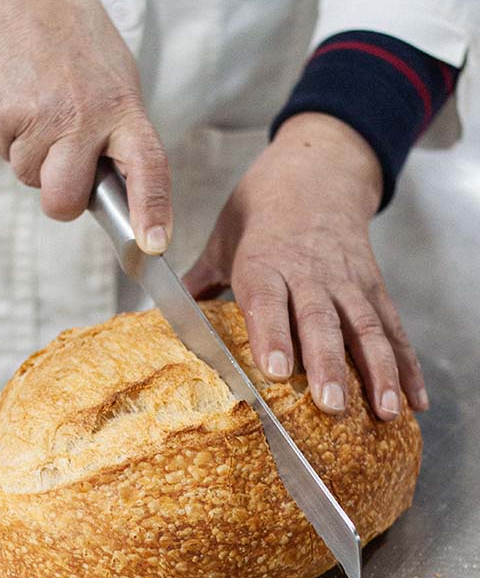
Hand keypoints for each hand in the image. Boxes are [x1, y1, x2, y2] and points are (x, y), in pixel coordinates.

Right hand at [0, 0, 170, 253]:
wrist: (25, 2)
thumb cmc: (82, 59)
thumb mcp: (118, 90)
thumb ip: (120, 144)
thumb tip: (120, 206)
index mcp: (125, 112)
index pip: (148, 169)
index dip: (151, 211)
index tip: (153, 244)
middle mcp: (84, 117)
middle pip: (64, 199)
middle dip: (59, 198)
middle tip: (61, 167)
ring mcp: (38, 116)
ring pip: (30, 178)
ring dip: (35, 157)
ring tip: (44, 112)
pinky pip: (5, 155)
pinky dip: (12, 138)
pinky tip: (22, 104)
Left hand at [184, 113, 428, 420]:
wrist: (318, 167)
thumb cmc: (264, 204)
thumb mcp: (225, 235)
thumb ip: (201, 280)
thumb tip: (162, 317)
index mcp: (265, 259)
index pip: (268, 299)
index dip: (273, 334)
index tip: (276, 370)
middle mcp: (309, 271)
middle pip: (322, 319)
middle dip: (328, 363)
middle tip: (330, 404)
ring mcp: (347, 279)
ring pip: (365, 326)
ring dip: (377, 370)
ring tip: (385, 411)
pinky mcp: (373, 285)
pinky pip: (392, 325)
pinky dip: (406, 363)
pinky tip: (413, 397)